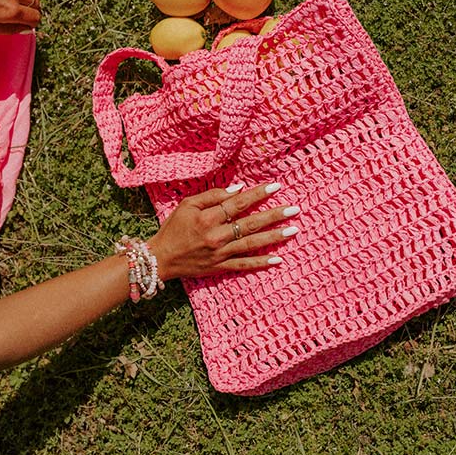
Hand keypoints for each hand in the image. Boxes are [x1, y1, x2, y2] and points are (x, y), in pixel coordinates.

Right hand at [147, 183, 299, 280]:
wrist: (161, 258)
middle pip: (250, 224)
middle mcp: (216, 236)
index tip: (276, 187)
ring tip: (293, 230)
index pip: (238, 203)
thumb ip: (212, 196)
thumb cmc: (173, 228)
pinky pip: (244, 265)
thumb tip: (238, 189)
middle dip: (274, 215)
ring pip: (252, 244)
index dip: (258, 194)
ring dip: (274, 237)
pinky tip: (278, 259)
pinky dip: (261, 263)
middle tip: (295, 209)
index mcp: (208, 218)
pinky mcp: (220, 267)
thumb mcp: (187, 205)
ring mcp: (220, 254)